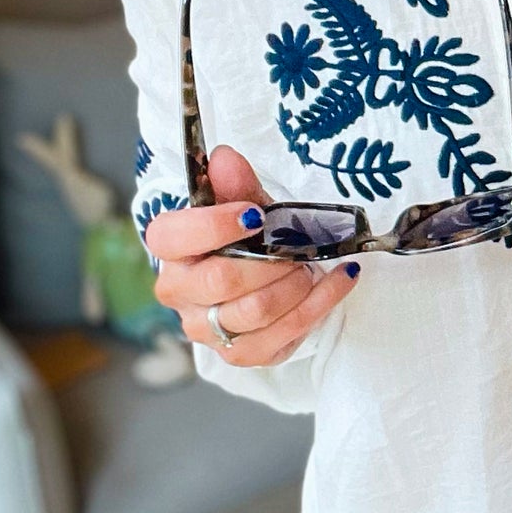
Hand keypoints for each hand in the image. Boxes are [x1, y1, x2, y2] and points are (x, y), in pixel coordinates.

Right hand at [144, 145, 359, 366]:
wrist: (262, 279)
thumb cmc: (248, 239)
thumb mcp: (246, 205)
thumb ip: (235, 184)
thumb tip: (225, 158)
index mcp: (172, 250)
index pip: (173, 236)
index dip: (213, 226)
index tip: (254, 216)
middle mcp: (179, 292)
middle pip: (221, 280)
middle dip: (270, 260)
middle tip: (297, 246)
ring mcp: (206, 328)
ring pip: (254, 311)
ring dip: (295, 284)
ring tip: (313, 264)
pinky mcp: (241, 354)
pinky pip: (282, 335)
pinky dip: (319, 304)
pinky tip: (339, 279)